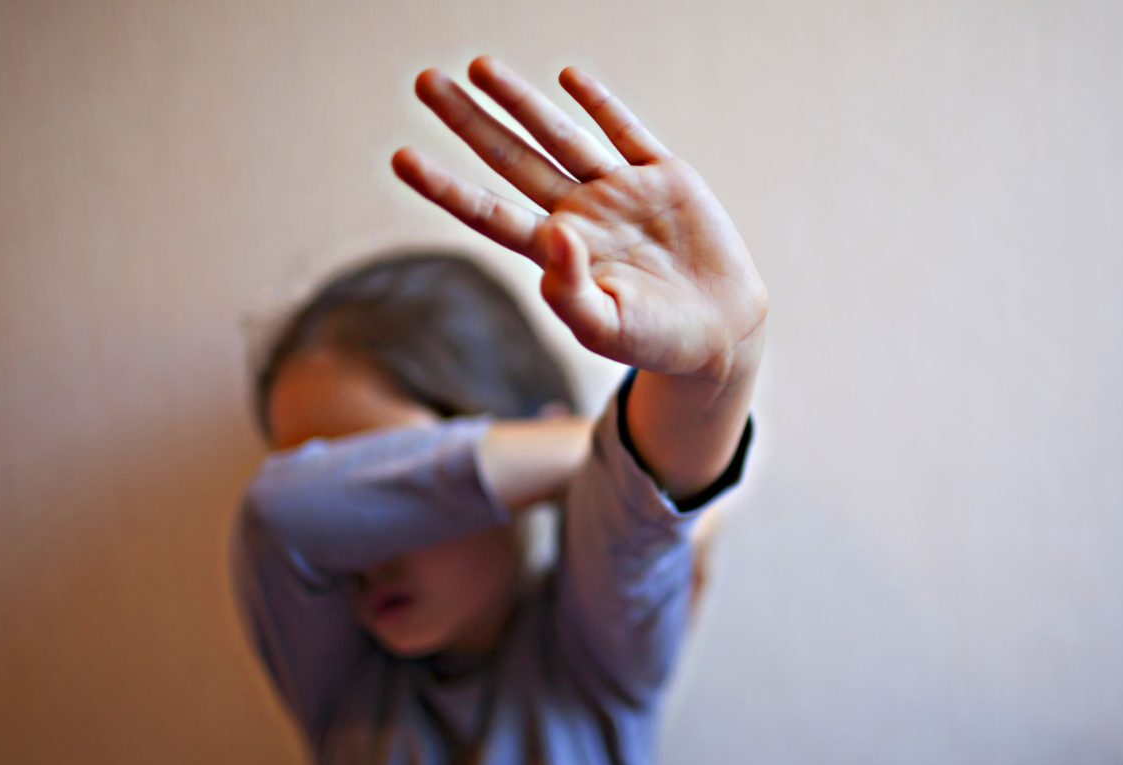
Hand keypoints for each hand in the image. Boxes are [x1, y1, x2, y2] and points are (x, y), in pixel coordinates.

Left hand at [391, 56, 768, 385]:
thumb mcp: (606, 329)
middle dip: (469, 121)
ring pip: (559, 136)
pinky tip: (568, 77)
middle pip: (511, 160)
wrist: (720, 331)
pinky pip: (626, 132)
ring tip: (479, 66)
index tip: (401, 158)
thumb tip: (553, 234)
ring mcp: (619, 191)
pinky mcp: (664, 177)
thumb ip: (570, 291)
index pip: (490, 212)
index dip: (446, 187)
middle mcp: (579, 214)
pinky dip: (600, 104)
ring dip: (520, 101)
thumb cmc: (656, 341)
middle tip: (424, 81)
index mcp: (556, 253)